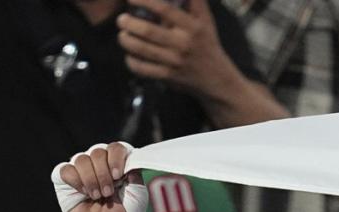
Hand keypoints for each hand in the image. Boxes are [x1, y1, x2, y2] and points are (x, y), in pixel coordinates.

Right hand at [57, 141, 140, 211]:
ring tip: (96, 196)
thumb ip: (135, 176)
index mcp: (119, 164)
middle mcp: (101, 163)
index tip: (118, 176)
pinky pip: (66, 170)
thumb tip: (128, 161)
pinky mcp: (66, 178)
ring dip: (91, 180)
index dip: (116, 158)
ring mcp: (83, 169)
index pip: (117, 147)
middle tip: (107, 193)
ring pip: (81, 159)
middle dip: (103, 174)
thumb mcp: (137, 197)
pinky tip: (83, 193)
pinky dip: (76, 182)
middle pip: (98, 152)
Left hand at [117, 0, 234, 95]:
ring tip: (122, 35)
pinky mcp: (168, 76)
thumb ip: (195, 2)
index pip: (165, 11)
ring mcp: (174, 62)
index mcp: (192, 27)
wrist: (217, 77)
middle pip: (148, 31)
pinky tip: (129, 55)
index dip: (145, 2)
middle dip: (129, 23)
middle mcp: (183, 44)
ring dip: (126, 41)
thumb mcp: (206, 20)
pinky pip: (143, 69)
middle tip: (121, 19)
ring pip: (142, 50)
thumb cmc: (207, 44)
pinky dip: (132, 61)